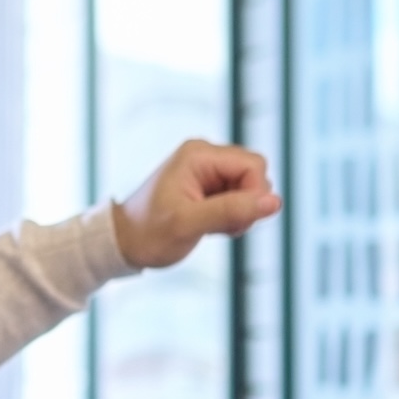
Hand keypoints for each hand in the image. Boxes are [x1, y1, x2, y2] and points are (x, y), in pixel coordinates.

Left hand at [113, 139, 280, 268]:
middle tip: (221, 226)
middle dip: (248, 204)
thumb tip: (275, 202)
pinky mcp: (210, 187)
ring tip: (212, 227)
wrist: (124, 244)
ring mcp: (208, 170)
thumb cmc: (148, 234)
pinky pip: (241, 197)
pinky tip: (212, 226)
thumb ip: (232, 210)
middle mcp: (205, 155)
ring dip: (241, 212)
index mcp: (198, 154)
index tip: (233, 220)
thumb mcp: (189, 224)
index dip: (254, 195)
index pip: (254, 166)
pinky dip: (234, 216)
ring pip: (251, 187)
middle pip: (256, 174)